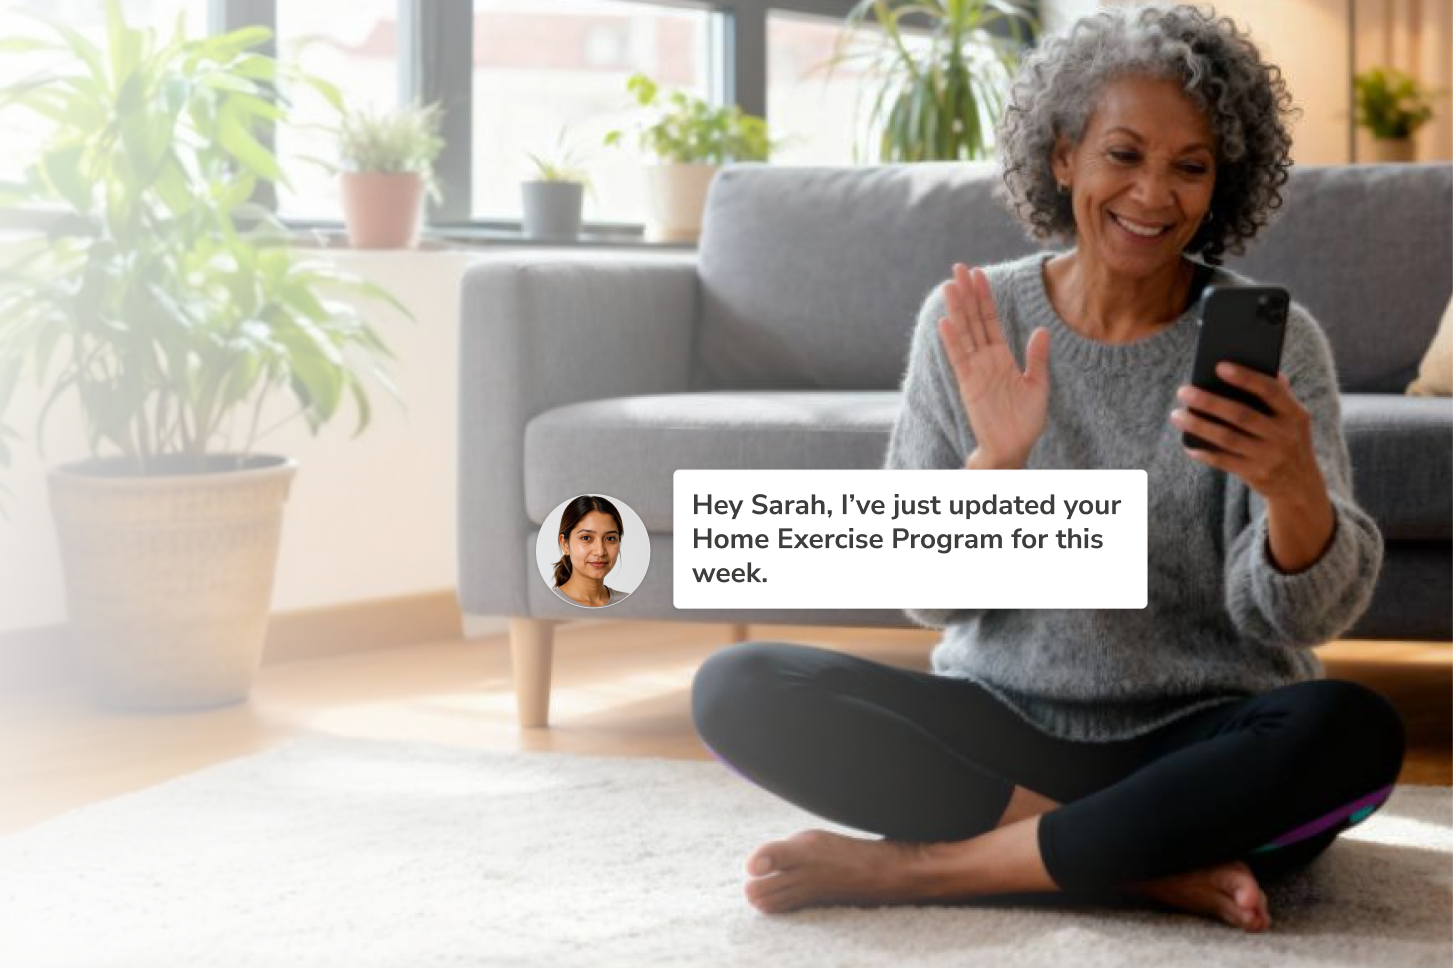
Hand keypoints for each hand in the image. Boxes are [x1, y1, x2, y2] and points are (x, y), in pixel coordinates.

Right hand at [938, 263, 1050, 468]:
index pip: (991, 320)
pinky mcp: (969, 385)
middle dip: (967, 293)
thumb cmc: (1024, 421)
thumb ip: (1037, 357)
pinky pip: (959, 359)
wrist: (1012, 448)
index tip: (979, 273)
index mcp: (1002, 357)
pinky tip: (946, 322)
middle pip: (973, 320)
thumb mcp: (1038, 385)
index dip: (985, 296)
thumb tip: (1042, 329)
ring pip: (964, 333)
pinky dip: (952, 341)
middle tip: (958, 266)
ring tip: (950, 284)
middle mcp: (986, 359)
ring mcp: (975, 371)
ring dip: (957, 309)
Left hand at [1170, 362, 1322, 502]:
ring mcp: (1270, 456)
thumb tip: (1253, 365)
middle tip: (1183, 391)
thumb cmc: (1287, 440)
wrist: (1301, 486)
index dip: (1246, 378)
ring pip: (1227, 438)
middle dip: (1208, 402)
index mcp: (1295, 414)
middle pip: (1241, 414)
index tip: (1218, 366)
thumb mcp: (1292, 419)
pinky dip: (1204, 453)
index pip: (1270, 391)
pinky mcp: (1256, 474)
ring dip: (1198, 425)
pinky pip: (1224, 461)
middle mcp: (1284, 435)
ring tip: (1176, 415)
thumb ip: (1277, 394)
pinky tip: (1188, 445)